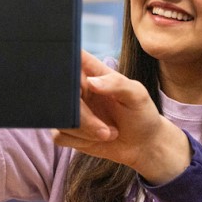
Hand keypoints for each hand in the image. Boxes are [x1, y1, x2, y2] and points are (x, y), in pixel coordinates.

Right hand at [53, 50, 191, 183]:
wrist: (141, 143)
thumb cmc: (141, 114)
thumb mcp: (137, 95)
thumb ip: (117, 84)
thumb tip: (92, 81)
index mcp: (92, 72)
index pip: (71, 58)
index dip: (64, 63)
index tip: (77, 82)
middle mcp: (77, 89)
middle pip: (61, 94)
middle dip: (82, 115)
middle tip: (105, 129)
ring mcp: (70, 109)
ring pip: (59, 117)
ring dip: (84, 131)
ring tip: (108, 132)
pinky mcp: (66, 130)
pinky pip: (59, 135)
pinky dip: (80, 141)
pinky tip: (97, 140)